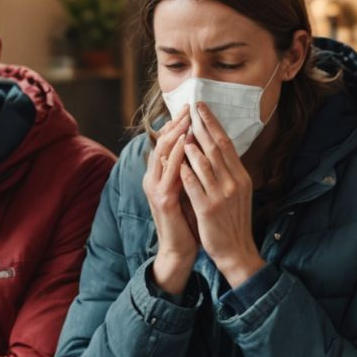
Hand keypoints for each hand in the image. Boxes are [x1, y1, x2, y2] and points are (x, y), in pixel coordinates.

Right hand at [142, 107, 198, 296]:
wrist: (180, 249)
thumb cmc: (188, 219)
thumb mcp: (190, 188)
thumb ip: (190, 169)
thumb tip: (201, 147)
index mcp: (162, 174)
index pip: (168, 142)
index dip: (178, 124)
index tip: (192, 108)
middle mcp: (155, 178)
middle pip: (162, 143)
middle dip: (176, 124)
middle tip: (188, 106)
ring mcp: (156, 188)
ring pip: (162, 154)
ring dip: (175, 135)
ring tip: (186, 119)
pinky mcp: (162, 200)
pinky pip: (169, 174)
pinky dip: (176, 158)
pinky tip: (185, 146)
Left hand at [179, 102, 262, 288]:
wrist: (236, 250)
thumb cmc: (233, 220)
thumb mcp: (238, 193)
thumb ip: (227, 172)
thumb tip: (214, 149)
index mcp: (241, 177)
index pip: (226, 144)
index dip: (213, 124)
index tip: (203, 108)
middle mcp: (234, 183)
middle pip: (216, 148)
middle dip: (203, 126)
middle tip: (193, 108)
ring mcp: (222, 196)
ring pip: (205, 165)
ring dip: (193, 147)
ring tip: (182, 131)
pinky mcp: (208, 210)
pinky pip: (195, 187)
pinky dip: (187, 173)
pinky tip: (177, 162)